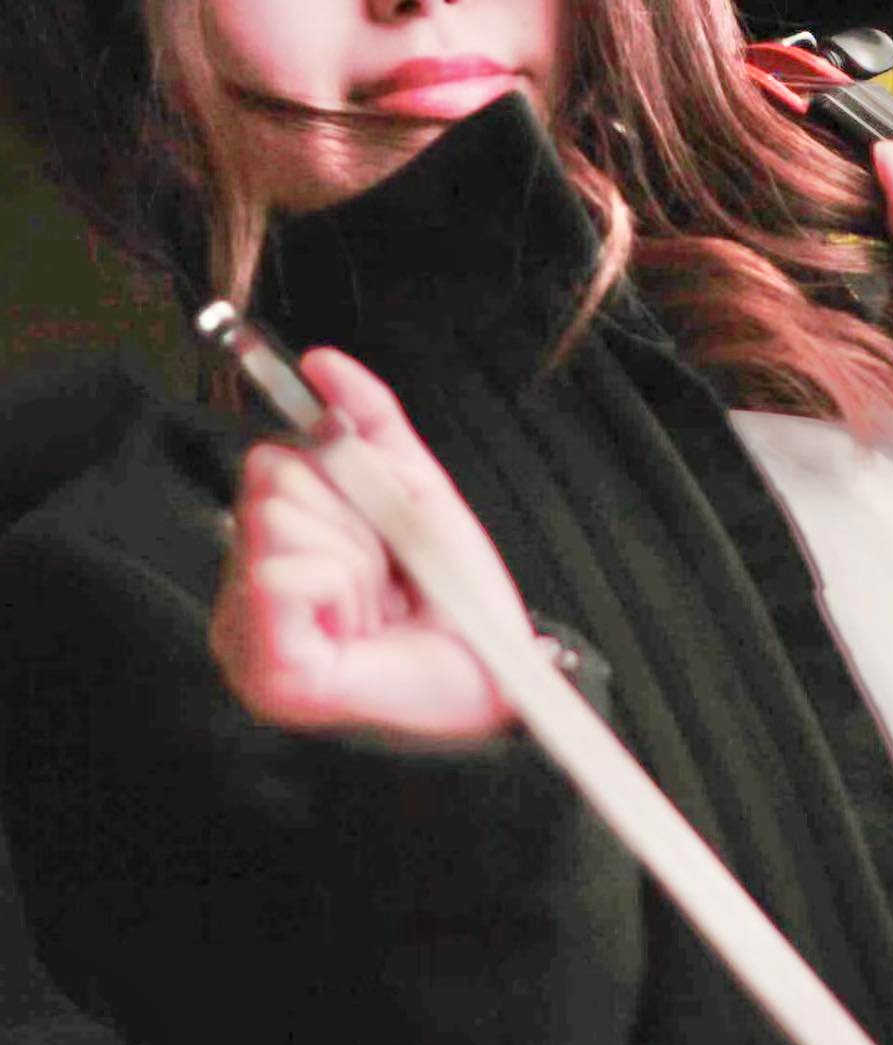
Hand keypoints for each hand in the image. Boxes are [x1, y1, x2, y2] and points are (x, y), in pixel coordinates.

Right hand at [211, 348, 532, 743]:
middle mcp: (249, 584)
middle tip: (385, 578)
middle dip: (354, 521)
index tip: (383, 534)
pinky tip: (358, 631)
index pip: (277, 457)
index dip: (347, 483)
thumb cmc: (455, 602)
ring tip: (377, 607)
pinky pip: (280, 574)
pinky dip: (340, 591)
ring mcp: (245, 628)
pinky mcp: (260, 664)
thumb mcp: (416, 490)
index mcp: (282, 542)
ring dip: (354, 559)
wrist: (497, 682)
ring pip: (277, 521)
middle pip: (271, 481)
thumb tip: (319, 362)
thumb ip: (369, 420)